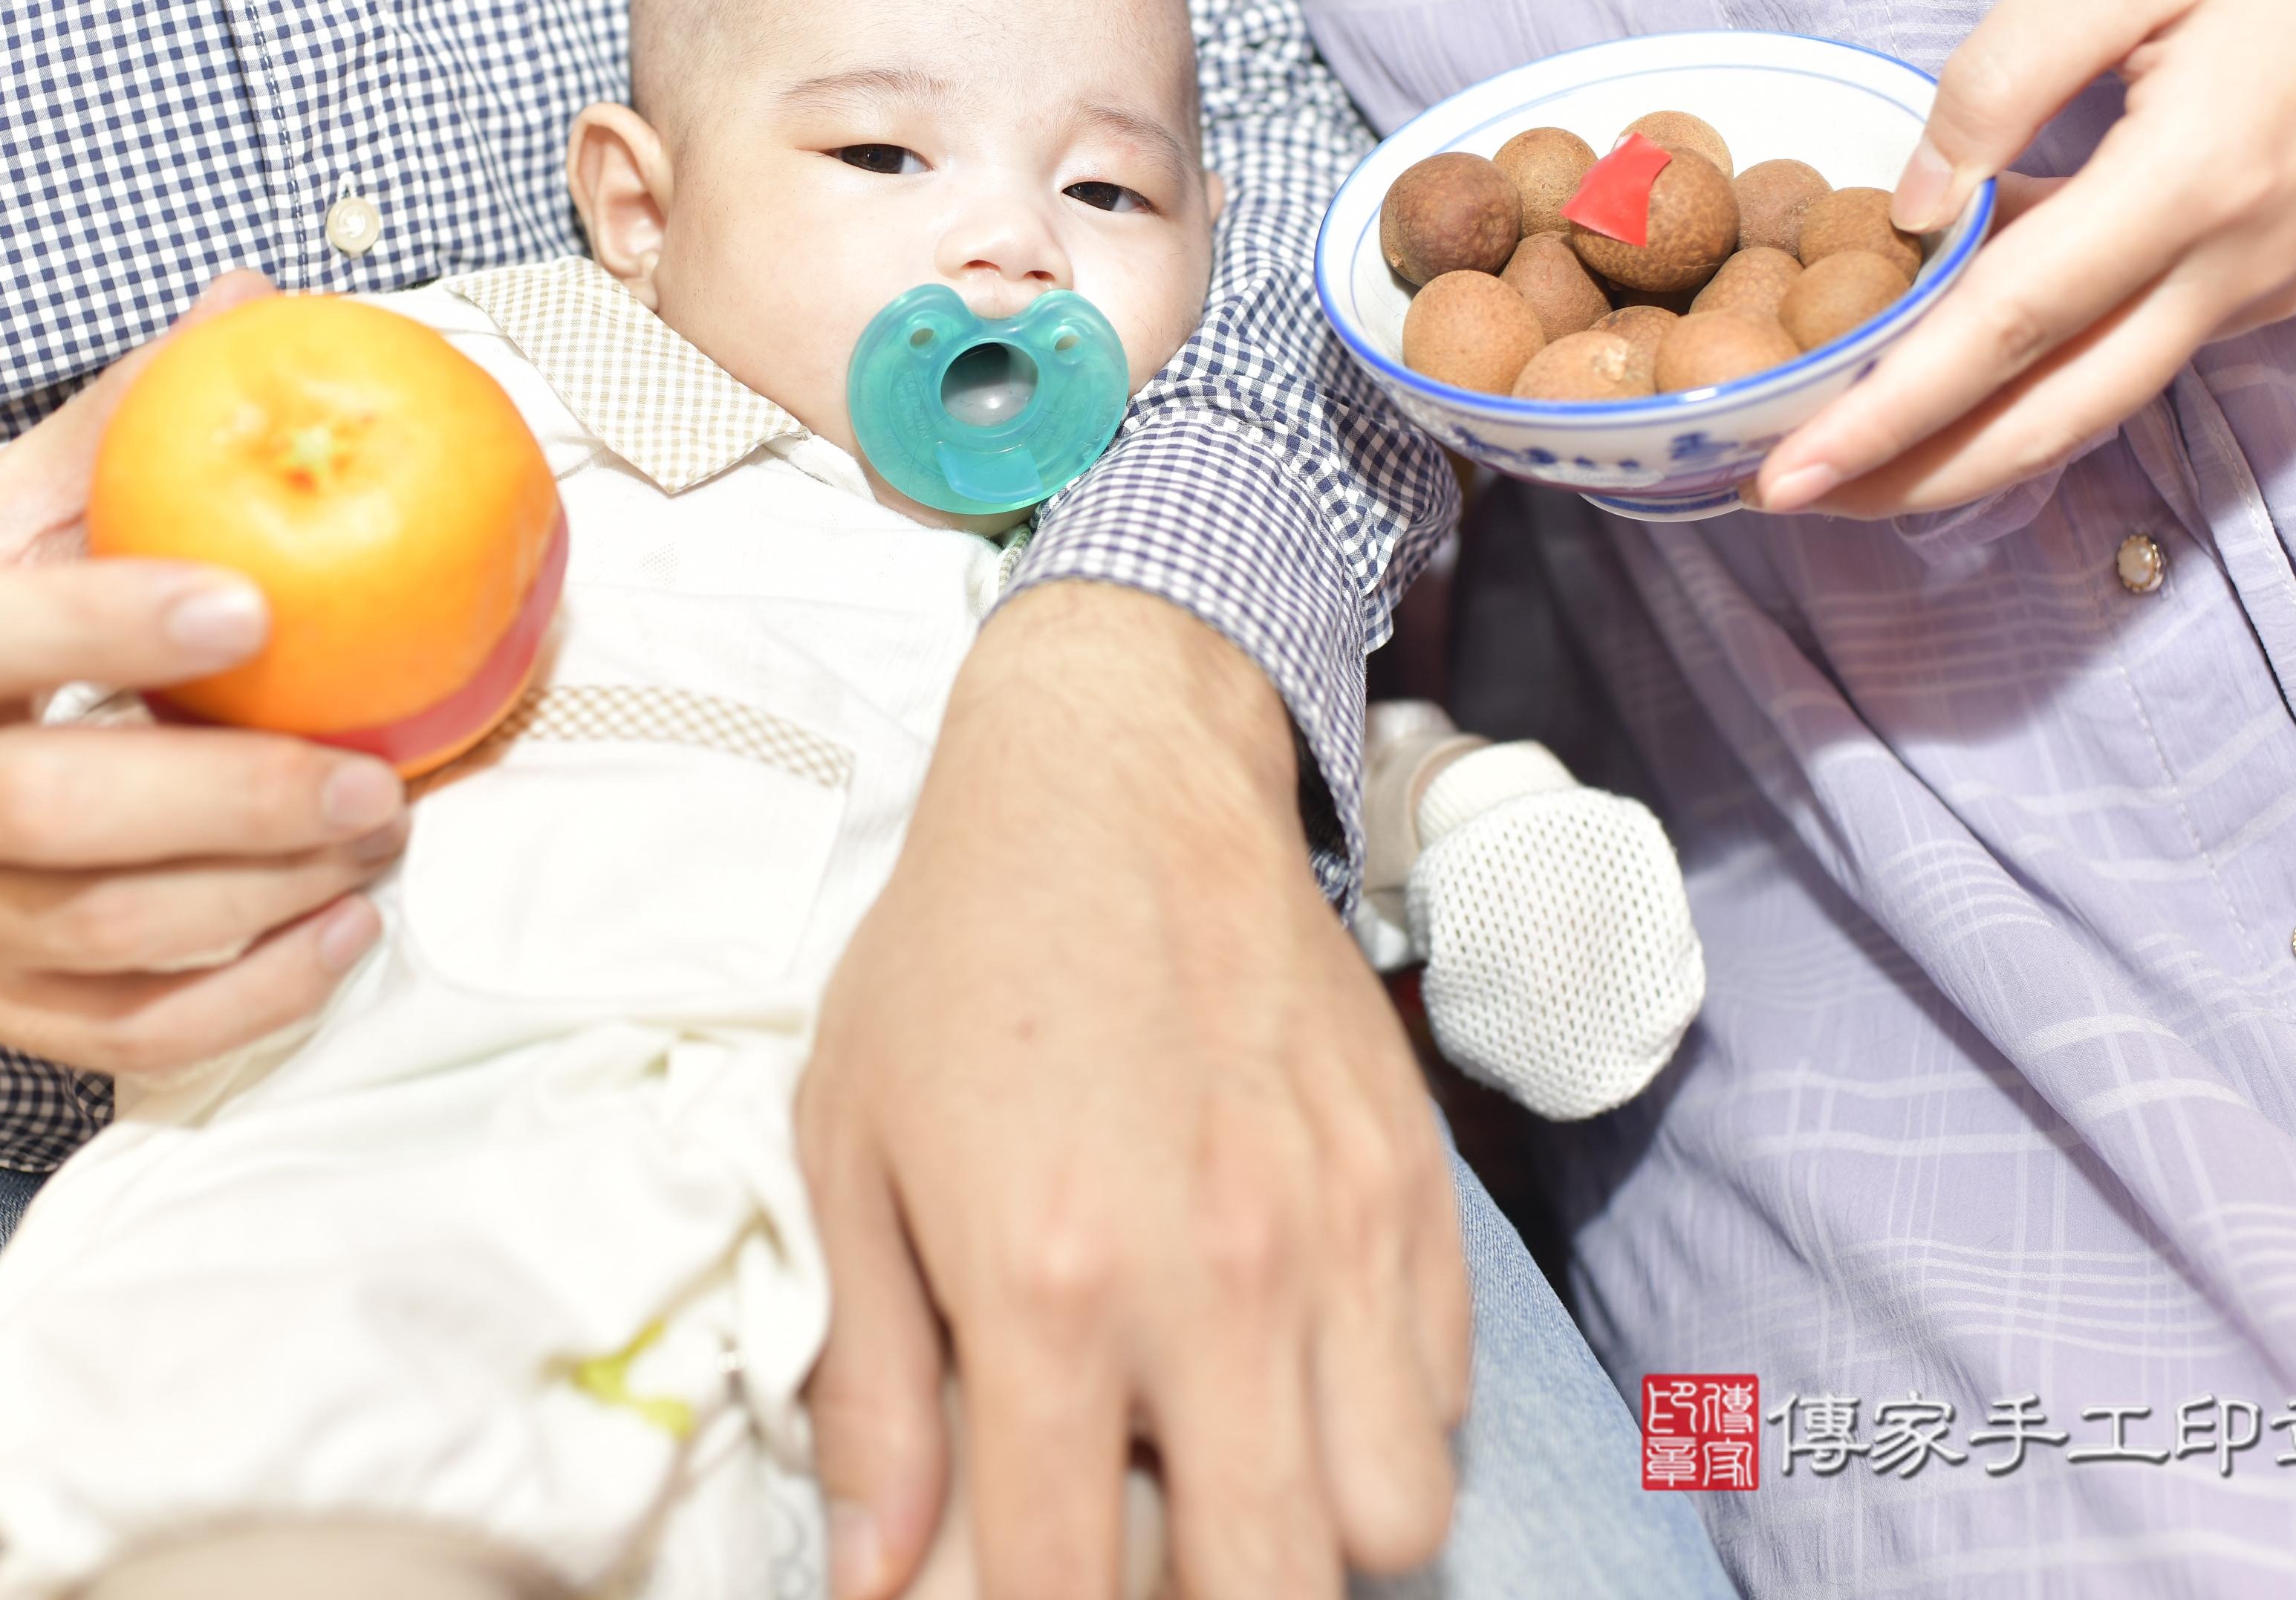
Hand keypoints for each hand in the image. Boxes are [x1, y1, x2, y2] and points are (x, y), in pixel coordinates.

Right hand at [0, 272, 406, 1072]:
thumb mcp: (6, 522)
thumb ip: (123, 427)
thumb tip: (253, 300)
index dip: (110, 624)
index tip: (256, 605)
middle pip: (52, 814)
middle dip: (233, 801)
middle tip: (373, 777)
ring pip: (106, 933)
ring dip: (266, 895)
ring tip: (380, 837)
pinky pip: (130, 1032)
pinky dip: (251, 999)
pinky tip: (340, 933)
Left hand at [798, 583, 1467, 1599]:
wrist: (1116, 777)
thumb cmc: (957, 963)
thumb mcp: (851, 1157)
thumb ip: (868, 1388)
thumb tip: (873, 1577)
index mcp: (1049, 1284)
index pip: (1063, 1587)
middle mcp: (1218, 1281)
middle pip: (1270, 1590)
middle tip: (1143, 1550)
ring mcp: (1339, 1235)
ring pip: (1395, 1518)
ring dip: (1309, 1532)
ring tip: (1227, 1467)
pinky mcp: (1416, 1186)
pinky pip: (1444, 1397)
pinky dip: (1376, 1423)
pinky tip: (1289, 1365)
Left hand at [1752, 0, 2295, 517]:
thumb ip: (2003, 75)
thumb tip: (1910, 207)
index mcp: (2199, 177)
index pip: (2008, 325)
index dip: (1890, 409)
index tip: (1789, 467)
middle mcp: (2235, 265)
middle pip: (2049, 417)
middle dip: (1910, 476)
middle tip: (1780, 498)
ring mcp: (2259, 286)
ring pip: (2088, 403)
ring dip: (1962, 445)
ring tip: (1838, 457)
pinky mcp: (2267, 281)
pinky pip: (2125, 349)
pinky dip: (2027, 377)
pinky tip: (1936, 362)